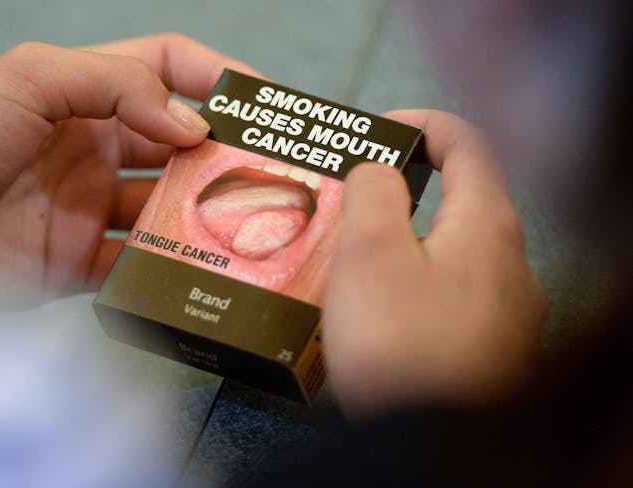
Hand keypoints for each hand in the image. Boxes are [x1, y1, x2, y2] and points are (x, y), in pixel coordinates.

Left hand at [0, 34, 255, 294]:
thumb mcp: (27, 80)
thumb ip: (114, 83)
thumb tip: (192, 125)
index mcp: (84, 97)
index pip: (165, 70)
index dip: (215, 77)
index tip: (261, 101)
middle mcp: (95, 149)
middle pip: (178, 143)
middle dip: (224, 152)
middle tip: (271, 169)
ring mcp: (91, 208)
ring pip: (166, 208)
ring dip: (204, 213)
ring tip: (247, 222)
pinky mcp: (82, 262)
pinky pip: (140, 264)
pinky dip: (170, 268)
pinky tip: (199, 269)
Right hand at [323, 110, 547, 416]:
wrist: (434, 449)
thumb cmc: (400, 347)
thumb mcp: (369, 253)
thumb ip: (373, 192)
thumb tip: (379, 172)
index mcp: (488, 227)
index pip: (467, 142)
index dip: (419, 123)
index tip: (375, 133)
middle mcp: (513, 263)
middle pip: (463, 197)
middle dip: (406, 187)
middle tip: (354, 199)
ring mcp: (511, 311)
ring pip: (457, 250)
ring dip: (409, 240)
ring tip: (357, 258)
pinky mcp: (495, 349)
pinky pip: (457, 294)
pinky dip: (420, 283)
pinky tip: (385, 312)